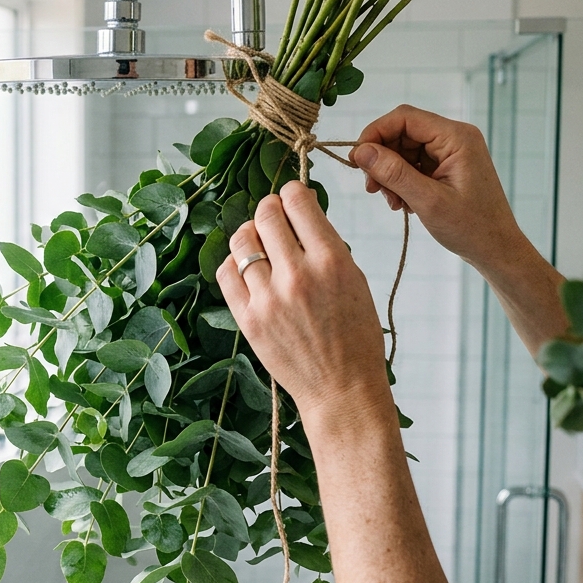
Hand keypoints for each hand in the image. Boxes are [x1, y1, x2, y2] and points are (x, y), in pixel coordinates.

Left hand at [215, 182, 391, 421]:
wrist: (342, 390)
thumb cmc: (356, 337)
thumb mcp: (355, 282)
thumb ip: (327, 247)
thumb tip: (300, 216)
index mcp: (332, 261)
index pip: (298, 202)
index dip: (292, 192)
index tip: (292, 197)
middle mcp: (297, 275)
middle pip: (266, 215)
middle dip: (270, 208)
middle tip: (274, 215)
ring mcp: (268, 298)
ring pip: (241, 240)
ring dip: (250, 232)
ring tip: (259, 241)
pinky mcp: (248, 319)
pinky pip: (226, 273)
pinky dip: (233, 263)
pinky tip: (246, 267)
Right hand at [354, 105, 567, 359]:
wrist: (497, 250)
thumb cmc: (471, 228)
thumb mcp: (427, 201)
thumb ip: (393, 173)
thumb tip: (361, 151)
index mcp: (456, 137)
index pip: (404, 118)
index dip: (375, 133)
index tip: (357, 159)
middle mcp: (454, 137)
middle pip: (402, 132)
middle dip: (382, 158)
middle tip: (372, 189)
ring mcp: (452, 151)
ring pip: (405, 149)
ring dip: (390, 173)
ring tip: (392, 202)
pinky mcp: (448, 166)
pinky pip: (414, 163)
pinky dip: (401, 180)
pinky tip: (402, 203)